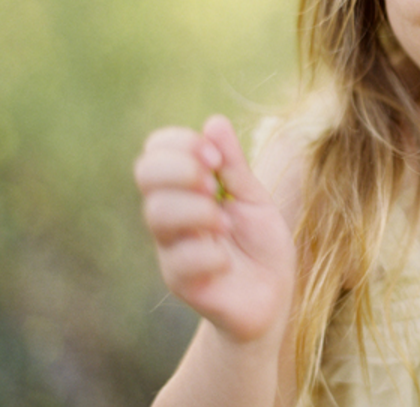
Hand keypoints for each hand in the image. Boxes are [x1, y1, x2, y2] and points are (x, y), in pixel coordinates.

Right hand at [135, 115, 294, 345]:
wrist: (273, 297)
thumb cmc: (261, 245)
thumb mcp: (255, 199)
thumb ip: (235, 167)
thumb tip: (214, 122)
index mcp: (186, 190)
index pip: (155, 152)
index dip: (179, 143)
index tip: (214, 156)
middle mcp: (172, 216)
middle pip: (146, 175)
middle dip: (182, 169)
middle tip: (212, 183)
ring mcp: (172, 249)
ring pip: (158, 214)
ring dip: (197, 210)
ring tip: (224, 222)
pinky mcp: (182, 283)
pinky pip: (180, 260)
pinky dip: (209, 253)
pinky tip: (226, 260)